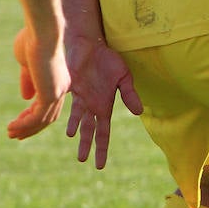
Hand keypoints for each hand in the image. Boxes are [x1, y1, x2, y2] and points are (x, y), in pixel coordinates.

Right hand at [7, 25, 67, 139]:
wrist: (42, 31)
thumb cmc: (33, 40)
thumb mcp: (27, 63)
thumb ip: (28, 80)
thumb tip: (26, 98)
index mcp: (59, 79)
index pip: (48, 104)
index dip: (32, 114)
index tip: (18, 120)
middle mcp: (62, 87)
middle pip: (48, 115)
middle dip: (31, 126)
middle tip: (15, 134)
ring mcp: (58, 91)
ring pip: (43, 119)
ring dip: (26, 128)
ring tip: (10, 133)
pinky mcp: (51, 94)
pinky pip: (37, 117)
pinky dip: (24, 124)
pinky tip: (11, 127)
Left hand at [64, 35, 143, 169]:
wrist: (89, 42)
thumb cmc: (107, 57)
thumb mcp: (123, 76)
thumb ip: (130, 94)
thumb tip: (139, 112)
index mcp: (104, 105)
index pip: (103, 132)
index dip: (102, 148)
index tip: (100, 165)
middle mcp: (91, 105)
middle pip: (90, 130)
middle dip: (88, 146)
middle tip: (83, 160)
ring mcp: (80, 98)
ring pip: (80, 121)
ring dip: (80, 134)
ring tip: (76, 144)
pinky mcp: (69, 89)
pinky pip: (70, 107)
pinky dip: (72, 118)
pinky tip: (70, 128)